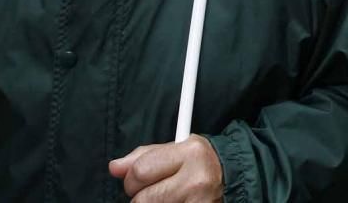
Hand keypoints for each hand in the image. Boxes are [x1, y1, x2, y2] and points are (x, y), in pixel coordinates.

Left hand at [108, 135, 223, 201]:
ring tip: (168, 197)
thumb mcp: (176, 150)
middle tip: (155, 191)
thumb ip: (143, 156)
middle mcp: (196, 178)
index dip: (132, 179)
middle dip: (141, 198)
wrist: (232, 178)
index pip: (140, 171)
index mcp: (190, 152)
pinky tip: (176, 202)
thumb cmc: (199, 162)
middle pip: (142, 200)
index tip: (138, 180)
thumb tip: (114, 168)